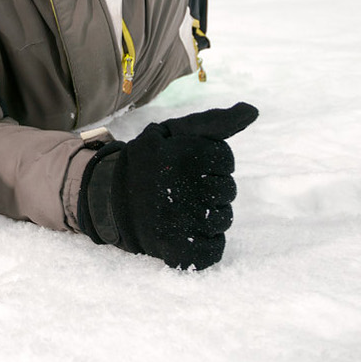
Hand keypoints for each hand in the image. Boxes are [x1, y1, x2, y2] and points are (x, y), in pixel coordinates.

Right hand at [72, 101, 256, 269]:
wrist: (107, 198)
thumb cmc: (147, 162)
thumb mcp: (174, 132)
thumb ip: (214, 122)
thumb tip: (253, 111)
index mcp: (185, 155)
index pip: (225, 159)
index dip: (209, 160)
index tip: (186, 164)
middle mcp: (185, 187)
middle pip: (227, 190)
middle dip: (210, 187)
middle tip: (182, 186)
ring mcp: (181, 221)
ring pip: (223, 219)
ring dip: (209, 215)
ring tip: (182, 208)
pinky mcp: (177, 248)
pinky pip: (214, 249)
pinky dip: (206, 243)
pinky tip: (187, 231)